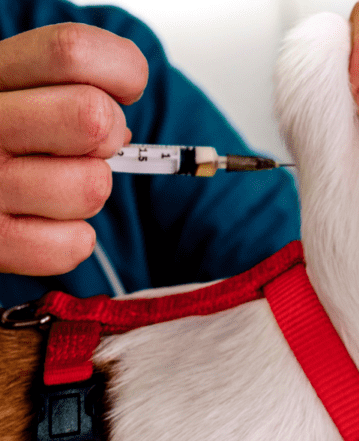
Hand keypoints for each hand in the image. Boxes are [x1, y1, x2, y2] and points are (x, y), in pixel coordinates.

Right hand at [0, 23, 146, 275]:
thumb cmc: (3, 133)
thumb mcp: (20, 88)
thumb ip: (71, 86)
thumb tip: (122, 130)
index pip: (72, 52)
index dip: (121, 71)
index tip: (122, 89)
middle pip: (93, 117)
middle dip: (108, 136)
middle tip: (83, 146)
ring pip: (93, 186)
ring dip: (88, 191)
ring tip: (50, 185)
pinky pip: (73, 244)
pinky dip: (71, 240)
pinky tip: (40, 223)